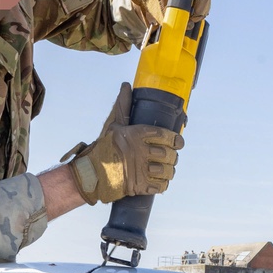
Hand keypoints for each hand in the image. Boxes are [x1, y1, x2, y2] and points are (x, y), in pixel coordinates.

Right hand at [63, 83, 182, 204]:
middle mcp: (142, 151)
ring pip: (167, 171)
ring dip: (169, 171)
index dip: (176, 140)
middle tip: (171, 157)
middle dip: (173, 157)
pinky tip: (160, 181)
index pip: (166, 135)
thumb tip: (126, 85)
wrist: (93, 172)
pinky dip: (163, 184)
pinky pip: (161, 186)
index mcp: (138, 135)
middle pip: (169, 154)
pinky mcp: (141, 186)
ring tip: (166, 170)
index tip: (179, 142)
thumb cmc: (104, 147)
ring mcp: (142, 170)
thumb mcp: (114, 124)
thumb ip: (123, 106)